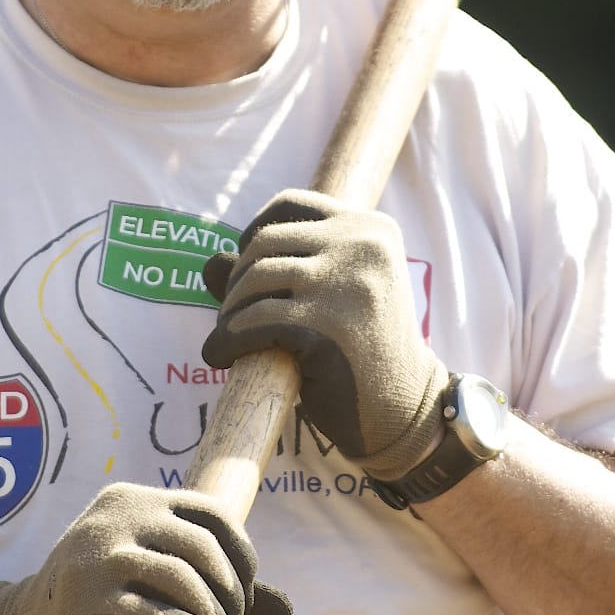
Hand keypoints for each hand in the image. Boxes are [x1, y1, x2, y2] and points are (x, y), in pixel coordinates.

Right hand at [0, 483, 291, 614]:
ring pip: (189, 584)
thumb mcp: (153, 583)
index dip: (242, 558)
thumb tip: (287, 611)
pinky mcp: (90, 611)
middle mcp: (114, 521)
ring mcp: (99, 563)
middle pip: (205, 550)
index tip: (241, 597)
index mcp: (130, 501)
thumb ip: (214, 588)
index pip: (211, 514)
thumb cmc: (97, 612)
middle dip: (233, 598)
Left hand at [202, 188, 448, 479]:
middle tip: (233, 315)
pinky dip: (227, 339)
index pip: (291, 205)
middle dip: (237, 279)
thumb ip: (276, 272)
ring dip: (229, 311)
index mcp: (372, 229)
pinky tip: (220, 356)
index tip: (247, 267)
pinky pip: (252, 322)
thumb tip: (209, 262)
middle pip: (265, 242)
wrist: (405, 409)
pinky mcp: (324, 326)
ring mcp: (344, 284)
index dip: (256, 231)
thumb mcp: (331, 297)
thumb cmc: (364, 351)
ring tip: (228, 336)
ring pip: (254, 279)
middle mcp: (363, 246)